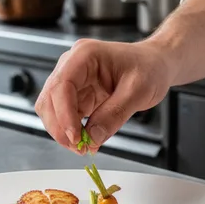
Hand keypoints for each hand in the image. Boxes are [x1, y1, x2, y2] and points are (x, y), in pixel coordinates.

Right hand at [35, 39, 172, 152]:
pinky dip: (71, 131)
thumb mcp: (138, 91)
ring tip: (84, 146)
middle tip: (79, 147)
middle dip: (60, 127)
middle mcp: (72, 66)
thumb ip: (114, 114)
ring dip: (63, 131)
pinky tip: (86, 139)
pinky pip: (64, 116)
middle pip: (49, 99)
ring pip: (52, 110)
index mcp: (85, 55)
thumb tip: (92, 138)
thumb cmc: (149, 67)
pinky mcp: (76, 95)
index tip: (75, 136)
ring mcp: (73, 80)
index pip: (61, 85)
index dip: (63, 114)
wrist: (155, 65)